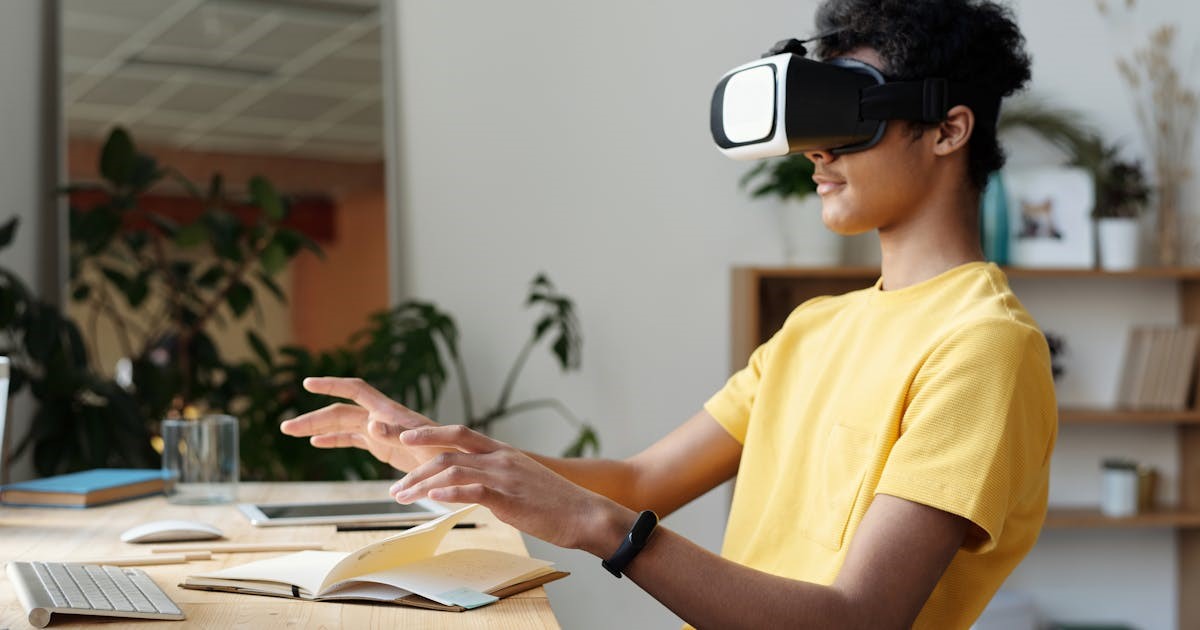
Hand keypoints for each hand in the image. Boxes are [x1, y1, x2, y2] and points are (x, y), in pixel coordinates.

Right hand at [279, 377, 451, 471]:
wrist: (461, 467)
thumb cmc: (448, 454)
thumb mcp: (424, 445)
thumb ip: (398, 434)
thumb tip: (371, 423)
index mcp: (390, 413)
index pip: (355, 391)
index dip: (331, 385)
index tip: (307, 384)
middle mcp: (383, 418)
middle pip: (341, 412)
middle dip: (313, 417)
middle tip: (285, 428)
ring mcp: (382, 432)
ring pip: (343, 425)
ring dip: (318, 428)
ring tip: (290, 431)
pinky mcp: (384, 448)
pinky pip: (353, 440)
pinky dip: (334, 440)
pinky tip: (317, 443)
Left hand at [390, 425, 634, 554]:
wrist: (586, 514)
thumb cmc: (556, 504)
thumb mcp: (522, 482)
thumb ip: (495, 480)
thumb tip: (472, 489)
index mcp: (503, 452)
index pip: (459, 433)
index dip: (429, 433)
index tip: (404, 438)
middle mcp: (501, 458)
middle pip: (447, 452)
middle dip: (415, 468)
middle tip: (395, 487)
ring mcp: (504, 476)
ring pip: (452, 470)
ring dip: (422, 484)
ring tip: (402, 498)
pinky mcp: (509, 498)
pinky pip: (472, 491)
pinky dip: (448, 492)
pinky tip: (433, 498)